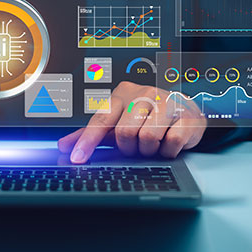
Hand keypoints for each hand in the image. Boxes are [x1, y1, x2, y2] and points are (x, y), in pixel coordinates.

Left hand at [58, 81, 205, 162]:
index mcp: (123, 93)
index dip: (87, 142)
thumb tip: (64, 146)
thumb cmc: (148, 117)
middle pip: (125, 132)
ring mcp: (168, 102)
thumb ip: (91, 134)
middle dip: (129, 147)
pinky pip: (171, 142)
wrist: (186, 111)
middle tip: (136, 146)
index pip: (101, 119)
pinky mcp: (187, 115)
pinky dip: (168, 150)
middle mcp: (145, 93)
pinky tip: (168, 142)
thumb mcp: (119, 123)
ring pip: (148, 137)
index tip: (76, 159)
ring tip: (153, 143)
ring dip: (149, 149)